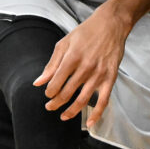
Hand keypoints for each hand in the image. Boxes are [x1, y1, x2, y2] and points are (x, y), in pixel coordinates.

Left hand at [34, 2, 131, 125]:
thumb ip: (51, 64)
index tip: (47, 94)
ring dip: (70, 111)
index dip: (49, 92)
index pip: (55, 83)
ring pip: (82, 100)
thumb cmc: (86, 32)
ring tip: (63, 116)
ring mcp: (99, 74)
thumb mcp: (64, 43)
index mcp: (72, 57)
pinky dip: (96, 115)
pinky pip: (104, 101)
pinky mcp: (111, 78)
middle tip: (50, 107)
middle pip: (66, 93)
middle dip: (55, 103)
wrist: (111, 24)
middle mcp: (85, 67)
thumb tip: (38, 82)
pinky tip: (88, 124)